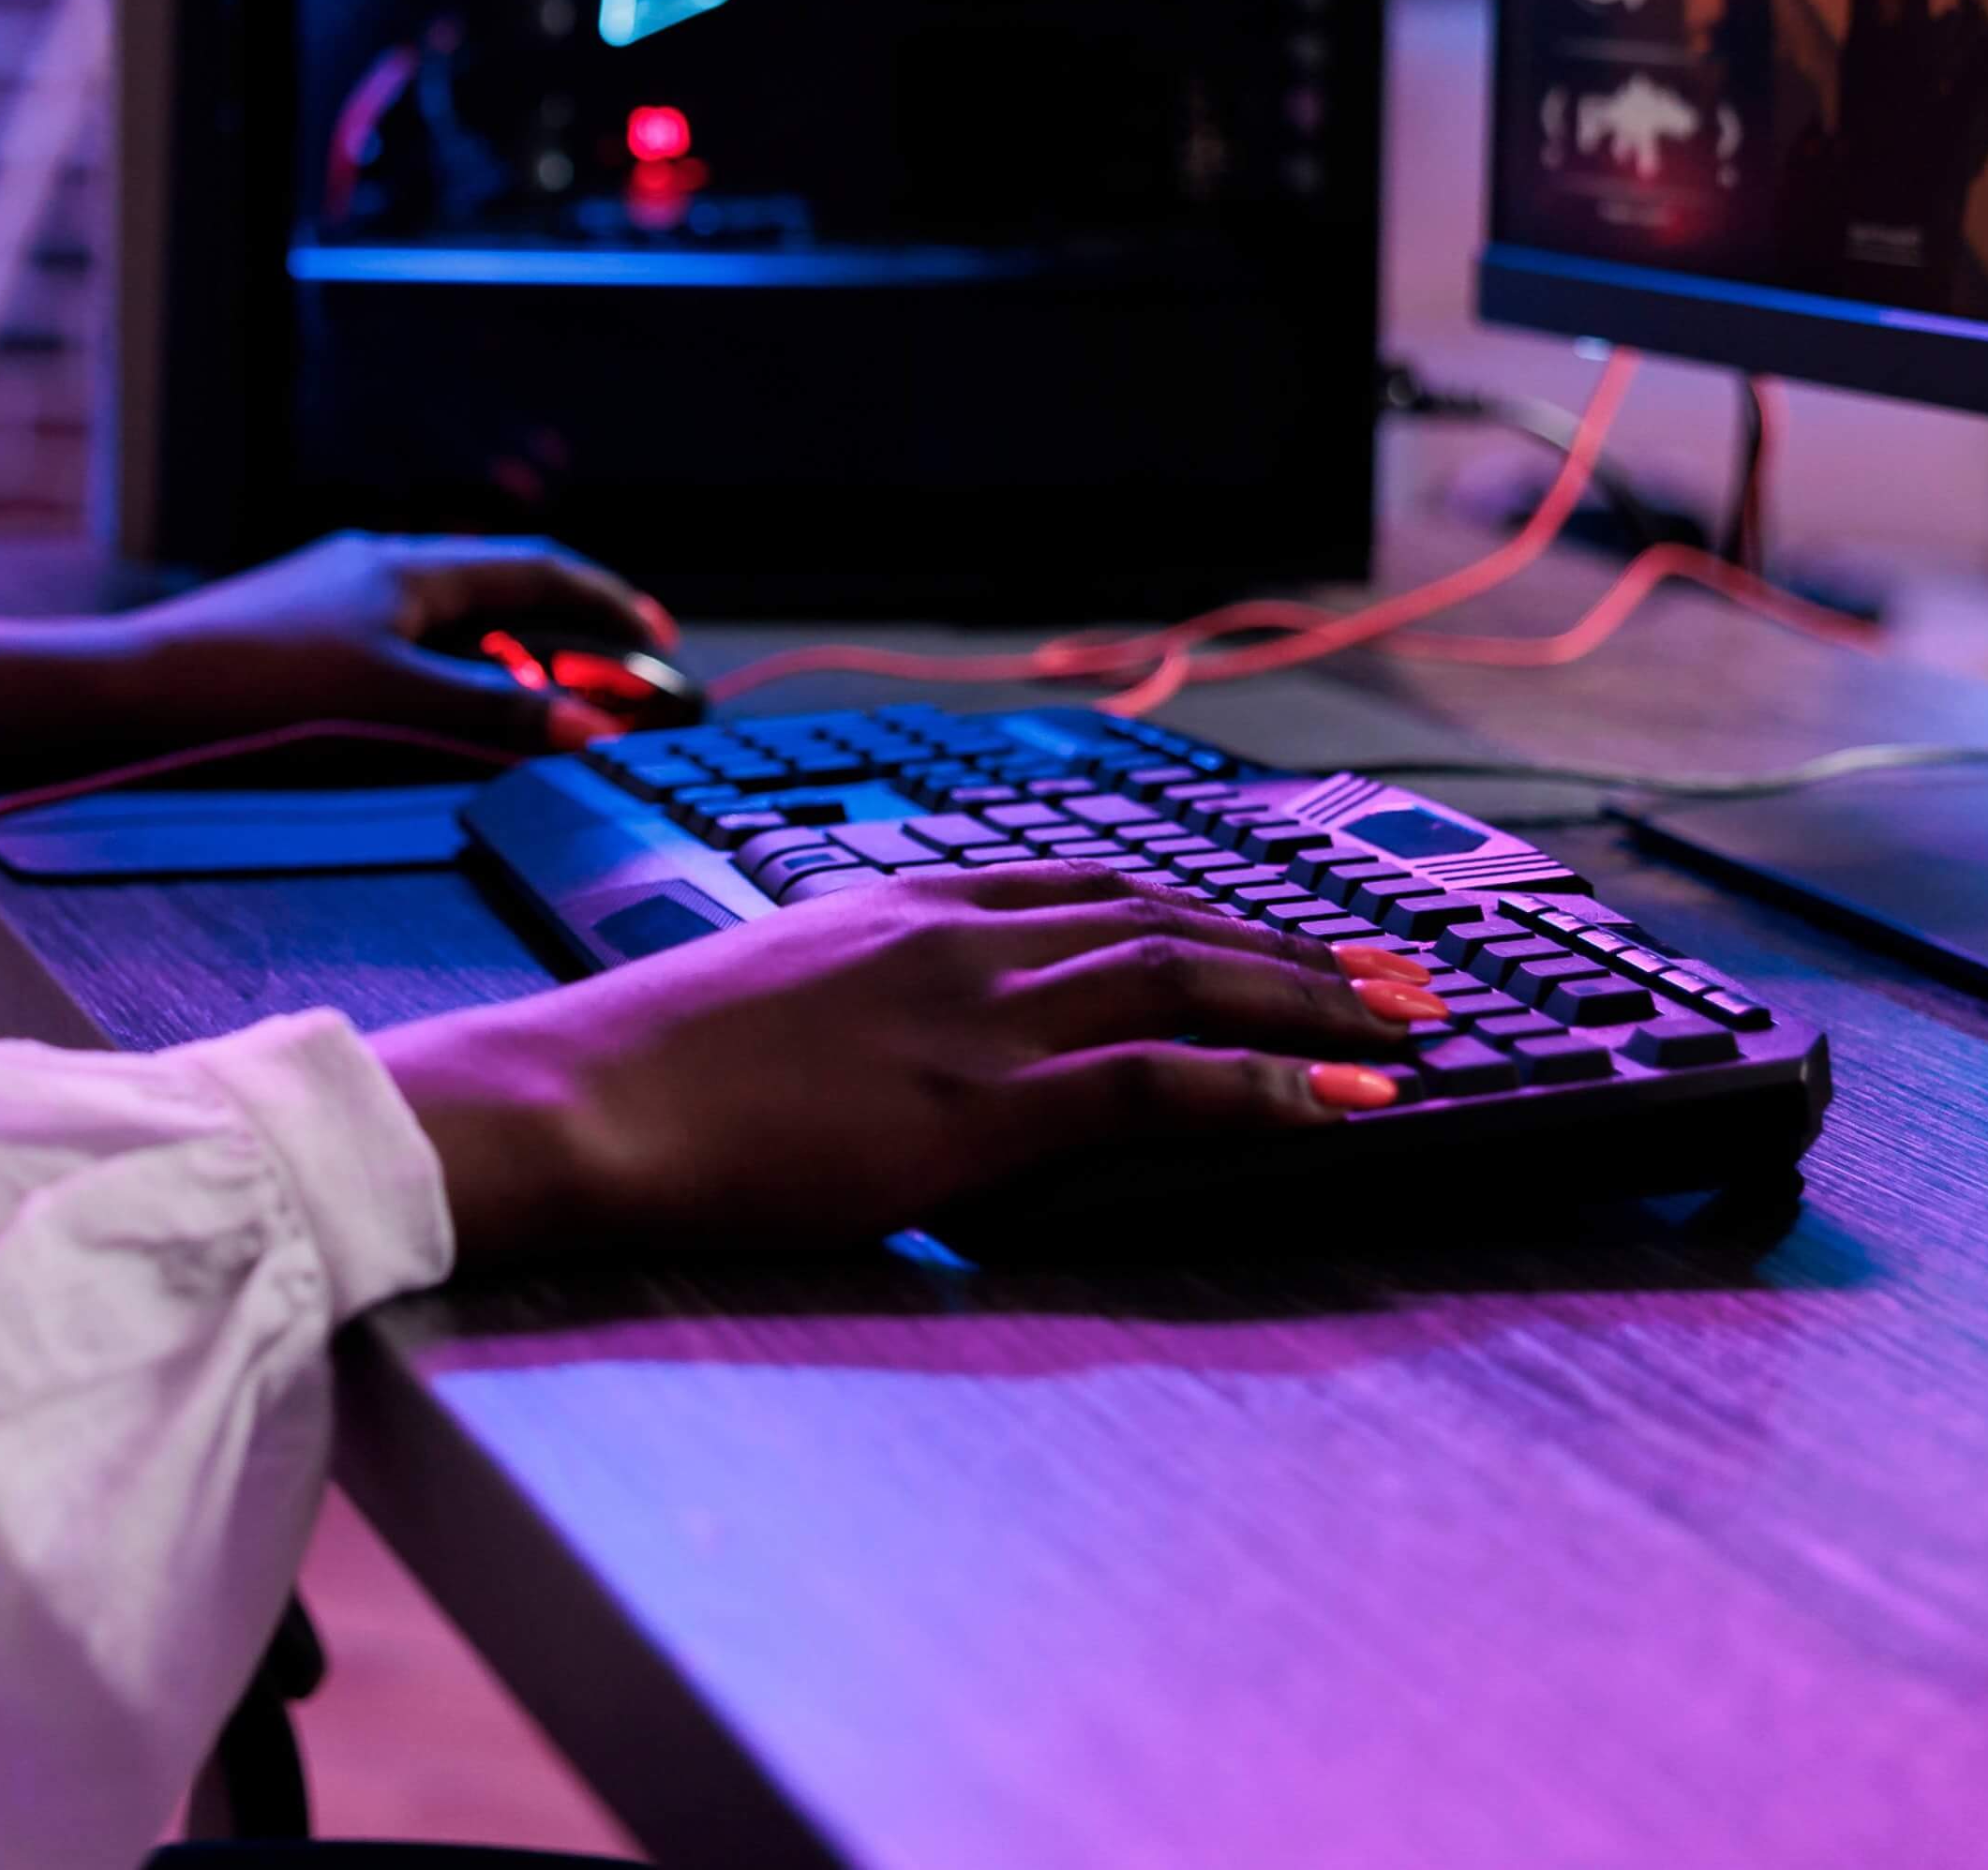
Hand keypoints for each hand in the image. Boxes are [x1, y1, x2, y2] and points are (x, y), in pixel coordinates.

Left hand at [0, 531, 674, 771]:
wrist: (126, 695)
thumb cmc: (255, 687)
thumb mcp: (393, 703)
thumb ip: (495, 715)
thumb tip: (592, 728)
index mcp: (409, 567)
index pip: (538, 569)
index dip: (606, 605)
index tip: (655, 641)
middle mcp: (376, 570)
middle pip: (498, 594)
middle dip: (563, 639)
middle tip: (609, 688)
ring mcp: (334, 603)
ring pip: (448, 628)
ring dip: (505, 668)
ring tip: (539, 720)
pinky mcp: (299, 643)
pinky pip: (403, 653)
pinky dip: (449, 685)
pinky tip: (441, 728)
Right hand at [372, 869, 1439, 1258]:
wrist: (584, 1101)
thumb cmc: (647, 1069)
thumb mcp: (771, 997)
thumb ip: (857, 999)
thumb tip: (895, 1044)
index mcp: (905, 902)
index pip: (1090, 882)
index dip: (1203, 904)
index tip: (1279, 929)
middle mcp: (960, 937)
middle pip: (1165, 915)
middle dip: (1292, 947)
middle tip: (1391, 977)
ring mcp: (976, 1015)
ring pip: (1187, 975)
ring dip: (1312, 1002)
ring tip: (1403, 1030)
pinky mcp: (982, 1106)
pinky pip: (1161, 1082)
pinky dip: (1270, 1085)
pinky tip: (1343, 1100)